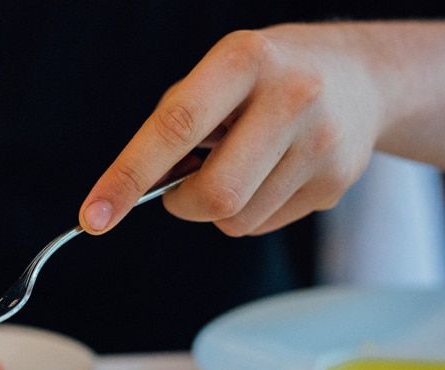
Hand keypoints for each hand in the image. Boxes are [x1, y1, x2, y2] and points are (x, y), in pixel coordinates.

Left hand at [79, 24, 386, 237]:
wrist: (359, 78)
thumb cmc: (261, 80)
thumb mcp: (216, 75)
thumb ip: (173, 123)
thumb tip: (137, 191)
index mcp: (244, 60)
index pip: (174, 127)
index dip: (128, 176)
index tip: (93, 216)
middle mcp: (292, 97)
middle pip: (214, 195)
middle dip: (183, 204)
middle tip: (183, 185)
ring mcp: (321, 144)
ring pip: (237, 220)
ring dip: (218, 207)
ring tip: (241, 163)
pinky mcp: (335, 184)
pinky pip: (263, 225)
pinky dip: (249, 210)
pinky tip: (270, 173)